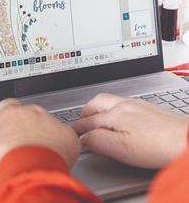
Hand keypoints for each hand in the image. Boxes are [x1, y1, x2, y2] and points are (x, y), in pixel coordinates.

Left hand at [0, 99, 79, 178]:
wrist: (33, 164)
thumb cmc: (51, 152)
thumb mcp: (70, 139)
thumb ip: (64, 133)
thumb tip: (67, 134)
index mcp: (35, 111)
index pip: (30, 109)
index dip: (31, 118)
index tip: (33, 125)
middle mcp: (15, 115)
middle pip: (8, 106)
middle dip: (9, 112)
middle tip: (14, 124)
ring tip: (1, 139)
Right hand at [72, 93, 188, 168]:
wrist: (184, 139)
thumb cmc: (157, 145)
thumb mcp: (122, 150)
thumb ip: (99, 142)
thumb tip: (83, 138)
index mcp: (115, 114)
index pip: (89, 121)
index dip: (78, 128)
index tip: (72, 134)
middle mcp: (124, 104)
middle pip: (96, 102)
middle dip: (85, 112)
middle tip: (80, 122)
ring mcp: (135, 103)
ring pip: (108, 99)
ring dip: (97, 107)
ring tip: (94, 117)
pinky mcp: (145, 106)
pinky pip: (121, 100)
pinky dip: (110, 106)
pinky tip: (116, 115)